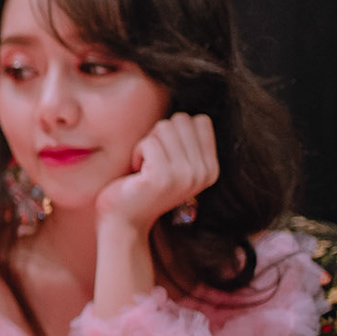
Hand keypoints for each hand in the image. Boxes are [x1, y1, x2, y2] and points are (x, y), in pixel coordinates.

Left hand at [95, 112, 219, 232]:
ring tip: (145, 167)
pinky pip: (148, 142)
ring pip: (163, 128)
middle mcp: (204, 172)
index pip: (201, 121)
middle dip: (159, 135)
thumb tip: (186, 114)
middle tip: (151, 160)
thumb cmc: (142, 186)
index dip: (175, 130)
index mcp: (211, 168)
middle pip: (181, 121)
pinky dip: (136, 152)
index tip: (165, 154)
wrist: (125, 220)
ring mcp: (185, 175)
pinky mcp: (163, 176)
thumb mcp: (175, 163)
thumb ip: (186, 140)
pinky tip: (137, 172)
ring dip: (147, 144)